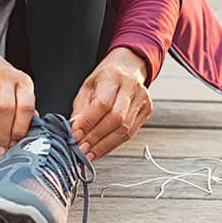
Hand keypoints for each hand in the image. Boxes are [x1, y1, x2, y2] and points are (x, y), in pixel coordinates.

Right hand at [0, 40, 35, 159]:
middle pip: (5, 110)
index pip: (25, 106)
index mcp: (23, 81)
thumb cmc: (3, 79)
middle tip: (3, 152)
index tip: (18, 144)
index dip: (21, 128)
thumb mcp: (19, 88)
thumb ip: (25, 108)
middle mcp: (6, 78)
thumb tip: (32, 132)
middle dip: (4, 136)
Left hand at [69, 47, 151, 161]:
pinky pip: (130, 133)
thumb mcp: (88, 87)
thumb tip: (74, 131)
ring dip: (104, 145)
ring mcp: (142, 100)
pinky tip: (101, 150)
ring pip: (125, 129)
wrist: (129, 68)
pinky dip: (113, 144)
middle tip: (81, 149)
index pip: (102, 103)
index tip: (75, 135)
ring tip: (89, 154)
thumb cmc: (106, 78)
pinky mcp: (146, 111)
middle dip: (96, 138)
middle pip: (116, 119)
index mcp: (113, 77)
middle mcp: (131, 88)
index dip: (88, 122)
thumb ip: (81, 109)